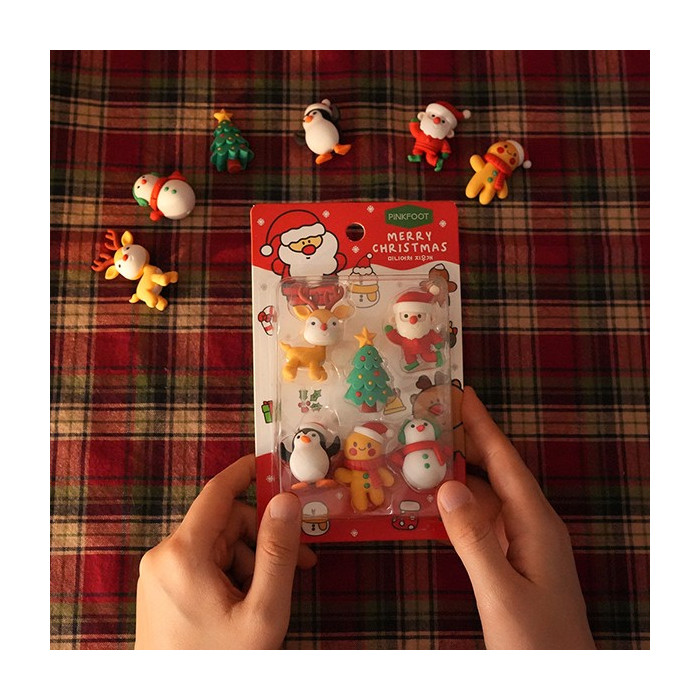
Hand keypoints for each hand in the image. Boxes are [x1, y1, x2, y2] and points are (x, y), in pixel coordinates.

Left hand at [134, 454, 316, 648]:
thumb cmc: (221, 665)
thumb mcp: (261, 610)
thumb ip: (277, 552)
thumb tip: (287, 502)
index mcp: (182, 555)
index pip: (217, 493)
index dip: (246, 472)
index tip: (271, 462)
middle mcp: (163, 557)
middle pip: (223, 522)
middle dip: (263, 535)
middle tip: (301, 558)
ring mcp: (159, 574)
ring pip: (216, 544)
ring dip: (250, 557)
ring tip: (276, 590)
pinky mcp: (162, 589)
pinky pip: (203, 564)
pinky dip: (231, 572)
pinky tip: (250, 597)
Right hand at [437, 388, 594, 648]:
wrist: (560, 680)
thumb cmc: (537, 642)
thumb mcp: (501, 592)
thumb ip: (475, 539)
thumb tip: (449, 486)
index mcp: (537, 524)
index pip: (506, 462)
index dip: (483, 425)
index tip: (460, 393)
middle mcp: (532, 525)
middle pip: (496, 471)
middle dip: (466, 440)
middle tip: (430, 416)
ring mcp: (522, 543)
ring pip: (486, 495)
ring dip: (458, 472)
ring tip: (423, 450)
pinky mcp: (511, 560)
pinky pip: (481, 520)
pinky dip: (457, 505)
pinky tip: (434, 502)